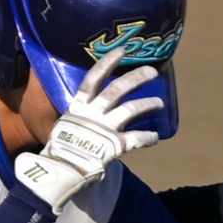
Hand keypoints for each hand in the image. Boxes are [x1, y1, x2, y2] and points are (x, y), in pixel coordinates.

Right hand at [14, 48, 165, 208]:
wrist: (62, 170)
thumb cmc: (62, 148)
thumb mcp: (67, 125)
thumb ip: (80, 115)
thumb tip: (87, 108)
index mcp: (78, 106)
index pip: (93, 78)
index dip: (107, 63)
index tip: (122, 51)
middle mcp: (93, 113)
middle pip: (116, 90)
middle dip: (135, 78)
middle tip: (152, 71)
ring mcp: (104, 129)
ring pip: (129, 110)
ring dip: (147, 104)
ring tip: (160, 102)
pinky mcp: (114, 146)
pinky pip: (135, 139)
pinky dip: (147, 137)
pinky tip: (156, 137)